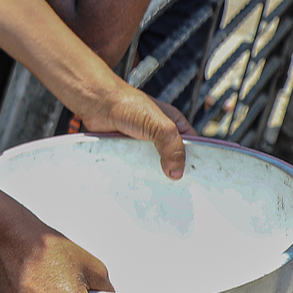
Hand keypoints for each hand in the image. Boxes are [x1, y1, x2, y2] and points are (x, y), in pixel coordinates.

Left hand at [75, 87, 189, 178]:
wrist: (97, 104)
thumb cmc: (127, 105)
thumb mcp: (158, 124)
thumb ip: (171, 145)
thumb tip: (176, 172)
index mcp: (174, 124)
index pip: (192, 146)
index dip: (195, 161)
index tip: (195, 178)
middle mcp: (159, 134)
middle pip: (173, 159)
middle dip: (173, 171)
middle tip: (174, 187)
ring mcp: (143, 144)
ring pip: (153, 165)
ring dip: (152, 174)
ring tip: (156, 188)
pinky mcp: (128, 152)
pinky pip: (136, 167)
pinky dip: (136, 173)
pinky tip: (137, 182)